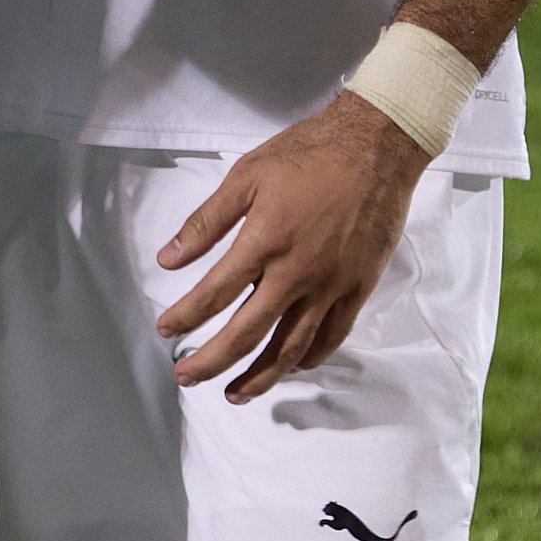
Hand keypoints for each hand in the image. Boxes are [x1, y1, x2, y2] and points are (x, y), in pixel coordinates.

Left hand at [155, 92, 427, 403]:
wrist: (375, 147)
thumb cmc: (307, 154)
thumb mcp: (247, 174)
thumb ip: (207, 221)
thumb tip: (168, 259)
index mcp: (265, 241)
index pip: (215, 293)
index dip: (186, 317)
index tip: (165, 330)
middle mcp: (297, 273)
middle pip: (247, 333)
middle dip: (211, 361)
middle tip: (185, 377)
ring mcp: (331, 286)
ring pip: (290, 348)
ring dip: (259, 376)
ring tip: (234, 393)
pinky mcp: (359, 288)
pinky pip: (332, 337)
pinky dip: (308, 359)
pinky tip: (291, 366)